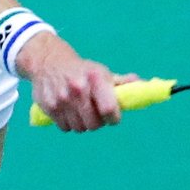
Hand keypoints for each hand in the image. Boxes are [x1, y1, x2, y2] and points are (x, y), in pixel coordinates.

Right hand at [18, 33, 137, 132]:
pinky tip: (69, 111)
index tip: (113, 117)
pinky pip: (65, 127)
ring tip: (81, 111)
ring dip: (83, 124)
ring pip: (80, 128)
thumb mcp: (100, 71)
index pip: (109, 109)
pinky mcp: (49, 106)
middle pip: (94, 124)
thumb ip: (121, 82)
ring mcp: (62, 98)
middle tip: (96, 114)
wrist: (48, 61)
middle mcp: (78, 88)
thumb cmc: (81, 70)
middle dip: (98, 122)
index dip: (114, 118)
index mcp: (95, 78)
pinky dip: (69, 124)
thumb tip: (141, 84)